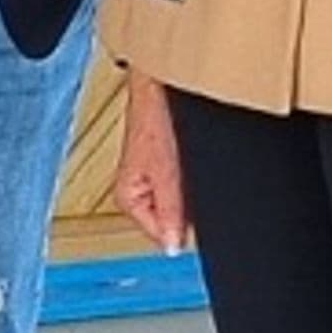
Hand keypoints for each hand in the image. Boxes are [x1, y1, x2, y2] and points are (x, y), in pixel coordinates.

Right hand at [111, 77, 188, 252]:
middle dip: (189, 210)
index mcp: (129, 199)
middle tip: (195, 189)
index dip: (185, 231)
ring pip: (181, 202)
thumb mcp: (166, 174)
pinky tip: (197, 165)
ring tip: (194, 171)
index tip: (202, 223)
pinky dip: (195, 180)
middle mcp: (139, 191)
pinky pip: (186, 185)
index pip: (161, 235)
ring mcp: (154, 179)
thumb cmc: (155, 119)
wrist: (160, 86)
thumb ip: (171, 211)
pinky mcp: (168, 166)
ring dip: (193, 193)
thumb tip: (173, 246)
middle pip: (173, 219)